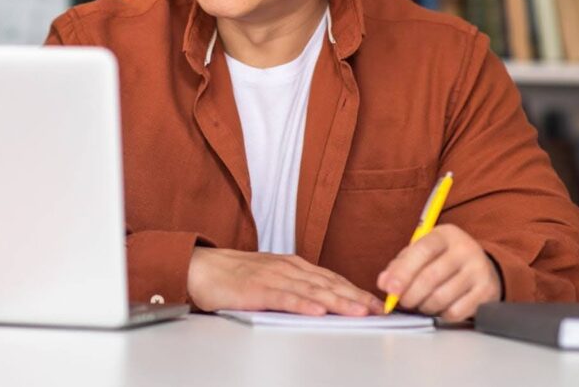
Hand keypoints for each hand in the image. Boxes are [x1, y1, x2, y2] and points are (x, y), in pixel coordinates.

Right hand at [187, 247, 383, 315]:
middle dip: (355, 297)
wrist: (202, 268)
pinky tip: (317, 312)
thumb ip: (295, 288)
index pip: (331, 279)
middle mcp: (287, 268)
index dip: (355, 291)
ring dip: (337, 301)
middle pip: (327, 284)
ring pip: (311, 291)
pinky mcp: (257, 289)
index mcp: (292, 266)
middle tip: (377, 310)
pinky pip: (284, 298)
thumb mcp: (272, 278)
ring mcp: (273, 277)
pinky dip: (302, 304)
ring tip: (357, 312)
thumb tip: (323, 303)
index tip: (376, 304)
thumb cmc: (235, 276)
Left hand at [377, 224, 502, 321]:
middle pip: (430, 277)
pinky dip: (441, 314)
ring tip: (421, 303)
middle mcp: (466, 250)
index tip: (390, 289)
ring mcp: (479, 271)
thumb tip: (384, 282)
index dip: (403, 271)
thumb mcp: (422, 252)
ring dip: (424, 306)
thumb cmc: (443, 259)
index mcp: (445, 235)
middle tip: (403, 301)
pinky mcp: (487, 292)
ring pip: (442, 297)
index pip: (422, 250)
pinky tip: (439, 308)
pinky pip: (456, 312)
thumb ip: (400, 265)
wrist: (482, 265)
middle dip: (410, 294)